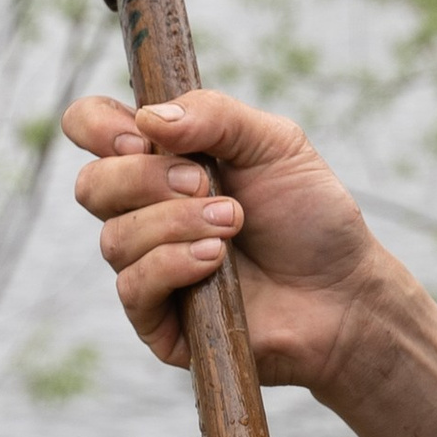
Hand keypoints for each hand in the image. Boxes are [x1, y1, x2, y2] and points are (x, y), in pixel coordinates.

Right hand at [62, 86, 391, 386]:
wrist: (345, 291)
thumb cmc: (310, 215)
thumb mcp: (275, 143)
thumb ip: (216, 115)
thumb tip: (149, 117)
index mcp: (160, 160)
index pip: (90, 129)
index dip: (98, 127)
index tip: (143, 138)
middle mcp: (144, 212)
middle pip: (92, 186)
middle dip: (145, 178)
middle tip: (205, 183)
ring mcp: (148, 267)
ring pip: (114, 238)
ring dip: (175, 223)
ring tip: (234, 222)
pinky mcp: (158, 321)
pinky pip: (134, 287)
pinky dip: (174, 264)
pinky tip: (216, 260)